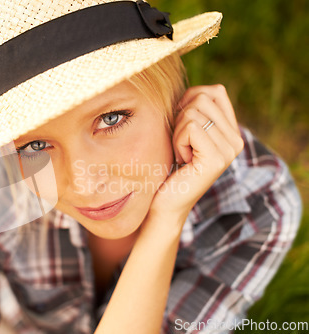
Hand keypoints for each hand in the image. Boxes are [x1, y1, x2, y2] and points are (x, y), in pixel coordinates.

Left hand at [149, 85, 243, 221]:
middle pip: (202, 97)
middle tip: (181, 144)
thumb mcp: (182, 131)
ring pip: (193, 112)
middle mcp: (237, 140)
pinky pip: (190, 127)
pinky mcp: (217, 158)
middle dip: (180, 118)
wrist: (165, 203)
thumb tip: (188, 88)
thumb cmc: (168, 165)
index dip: (189, 101)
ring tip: (182, 154)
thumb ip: (192, 109)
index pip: (214, 91)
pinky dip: (177, 141)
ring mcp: (230, 150)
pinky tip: (182, 161)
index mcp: (231, 131)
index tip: (182, 127)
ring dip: (177, 132)